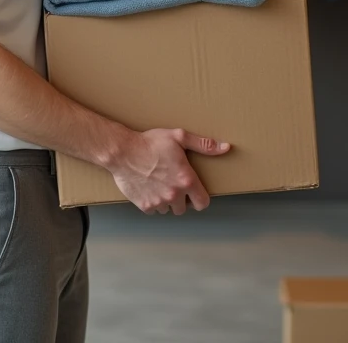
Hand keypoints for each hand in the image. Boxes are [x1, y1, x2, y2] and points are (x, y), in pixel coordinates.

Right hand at [109, 129, 230, 215]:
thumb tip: (225, 148)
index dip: (199, 199)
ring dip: (166, 201)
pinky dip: (152, 202)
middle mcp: (174, 194)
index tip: (194, 192)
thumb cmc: (150, 143)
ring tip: (159, 184)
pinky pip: (153, 210)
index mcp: (186, 180)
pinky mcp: (144, 205)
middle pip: (183, 208)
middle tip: (172, 184)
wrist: (122, 152)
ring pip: (167, 209)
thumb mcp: (178, 137)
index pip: (202, 203)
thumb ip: (203, 144)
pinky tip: (148, 187)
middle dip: (181, 199)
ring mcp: (159, 202)